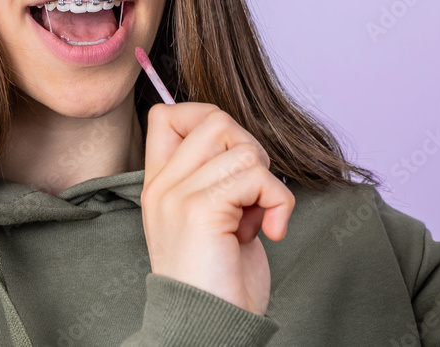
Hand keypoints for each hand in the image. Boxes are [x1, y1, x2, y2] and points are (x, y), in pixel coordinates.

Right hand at [141, 102, 294, 314]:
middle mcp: (163, 185)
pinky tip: (267, 232)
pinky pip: (258, 176)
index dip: (209, 120)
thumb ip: (217, 176)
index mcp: (161, 184)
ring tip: (254, 218)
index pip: (168, 114)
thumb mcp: (214, 218)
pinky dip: (278, 202)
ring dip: (266, 183)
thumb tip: (245, 141)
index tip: (233, 163)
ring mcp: (178, 195)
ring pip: (242, 146)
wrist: (210, 329)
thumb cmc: (220, 280)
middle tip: (251, 196)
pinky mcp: (201, 209)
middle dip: (250, 151)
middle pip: (215, 119)